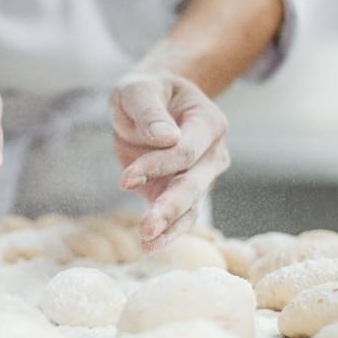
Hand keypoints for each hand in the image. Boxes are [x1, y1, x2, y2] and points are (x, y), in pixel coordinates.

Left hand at [111, 72, 229, 250]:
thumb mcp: (138, 90)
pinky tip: (150, 247)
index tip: (125, 179)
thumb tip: (167, 139)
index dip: (159, 165)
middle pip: (195, 183)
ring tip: (147, 243)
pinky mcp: (183, 193)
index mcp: (208, 121)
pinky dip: (167, 233)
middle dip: (170, 206)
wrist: (147, 103)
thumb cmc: (145, 92)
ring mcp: (202, 176)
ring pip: (191, 206)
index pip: (187, 150)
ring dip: (169, 226)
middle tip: (146, 228)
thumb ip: (151, 112)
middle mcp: (212, 152)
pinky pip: (181, 218)